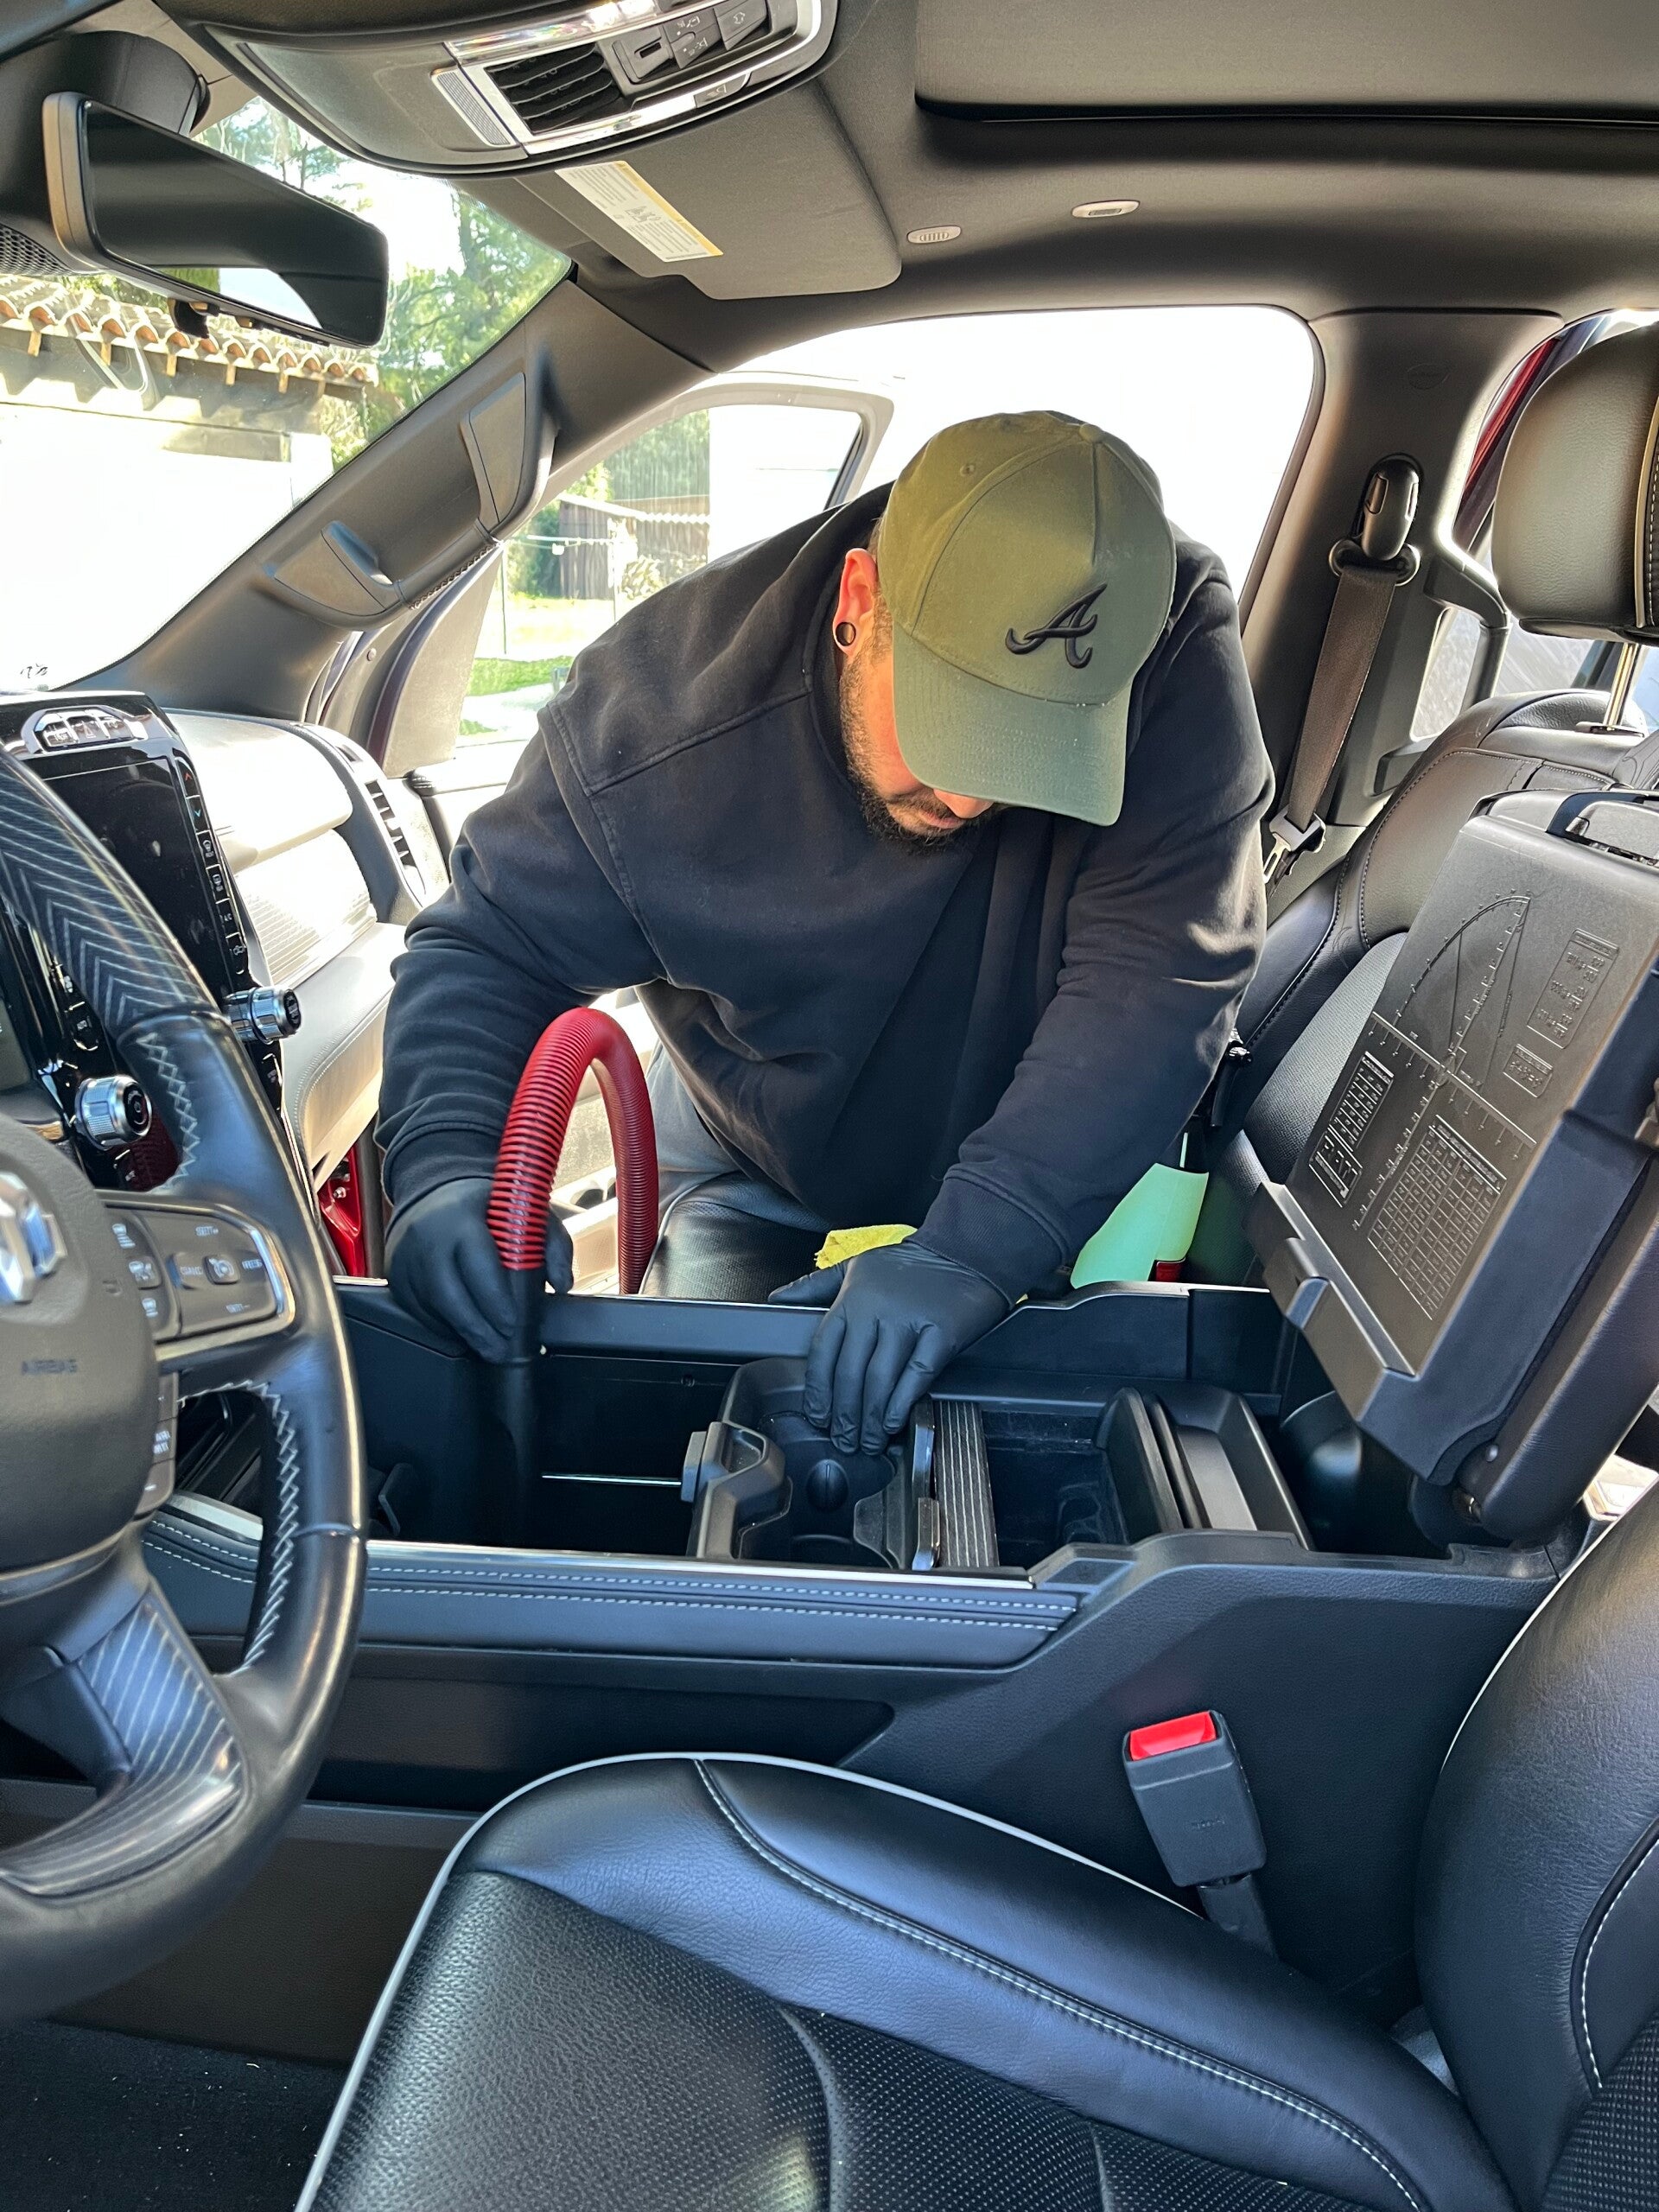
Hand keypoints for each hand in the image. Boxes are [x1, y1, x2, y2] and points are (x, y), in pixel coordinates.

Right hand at [385, 1176, 572, 1361]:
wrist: (437, 1192)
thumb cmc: (488, 1206)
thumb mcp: (527, 1212)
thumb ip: (552, 1244)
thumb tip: (562, 1283)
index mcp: (461, 1218)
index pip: (477, 1266)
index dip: (495, 1301)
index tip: (512, 1325)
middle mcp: (427, 1238)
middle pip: (448, 1296)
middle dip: (478, 1329)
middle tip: (501, 1351)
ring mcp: (405, 1257)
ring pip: (431, 1308)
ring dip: (461, 1332)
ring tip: (488, 1347)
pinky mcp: (394, 1275)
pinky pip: (416, 1310)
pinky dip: (441, 1326)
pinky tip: (463, 1334)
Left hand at [769, 1241, 1008, 1451]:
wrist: (965, 1252)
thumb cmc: (910, 1264)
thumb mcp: (856, 1266)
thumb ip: (814, 1286)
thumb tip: (776, 1299)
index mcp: (852, 1299)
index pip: (823, 1352)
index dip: (818, 1391)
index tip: (817, 1416)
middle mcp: (876, 1311)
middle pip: (850, 1373)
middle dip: (844, 1415)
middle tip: (843, 1439)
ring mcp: (909, 1323)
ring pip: (880, 1379)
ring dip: (871, 1418)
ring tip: (868, 1442)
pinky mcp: (941, 1334)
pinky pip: (916, 1376)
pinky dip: (903, 1404)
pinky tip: (894, 1423)